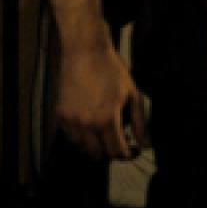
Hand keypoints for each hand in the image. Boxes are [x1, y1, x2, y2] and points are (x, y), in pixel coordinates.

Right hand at [56, 44, 148, 159]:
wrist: (86, 53)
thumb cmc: (113, 72)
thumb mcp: (133, 96)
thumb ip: (140, 123)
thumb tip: (146, 145)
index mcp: (107, 120)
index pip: (116, 151)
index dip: (128, 154)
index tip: (133, 150)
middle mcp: (86, 124)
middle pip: (98, 154)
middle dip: (112, 152)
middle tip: (122, 142)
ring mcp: (70, 121)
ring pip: (83, 149)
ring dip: (96, 147)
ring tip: (107, 134)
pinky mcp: (60, 116)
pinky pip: (71, 138)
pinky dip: (82, 138)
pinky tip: (93, 127)